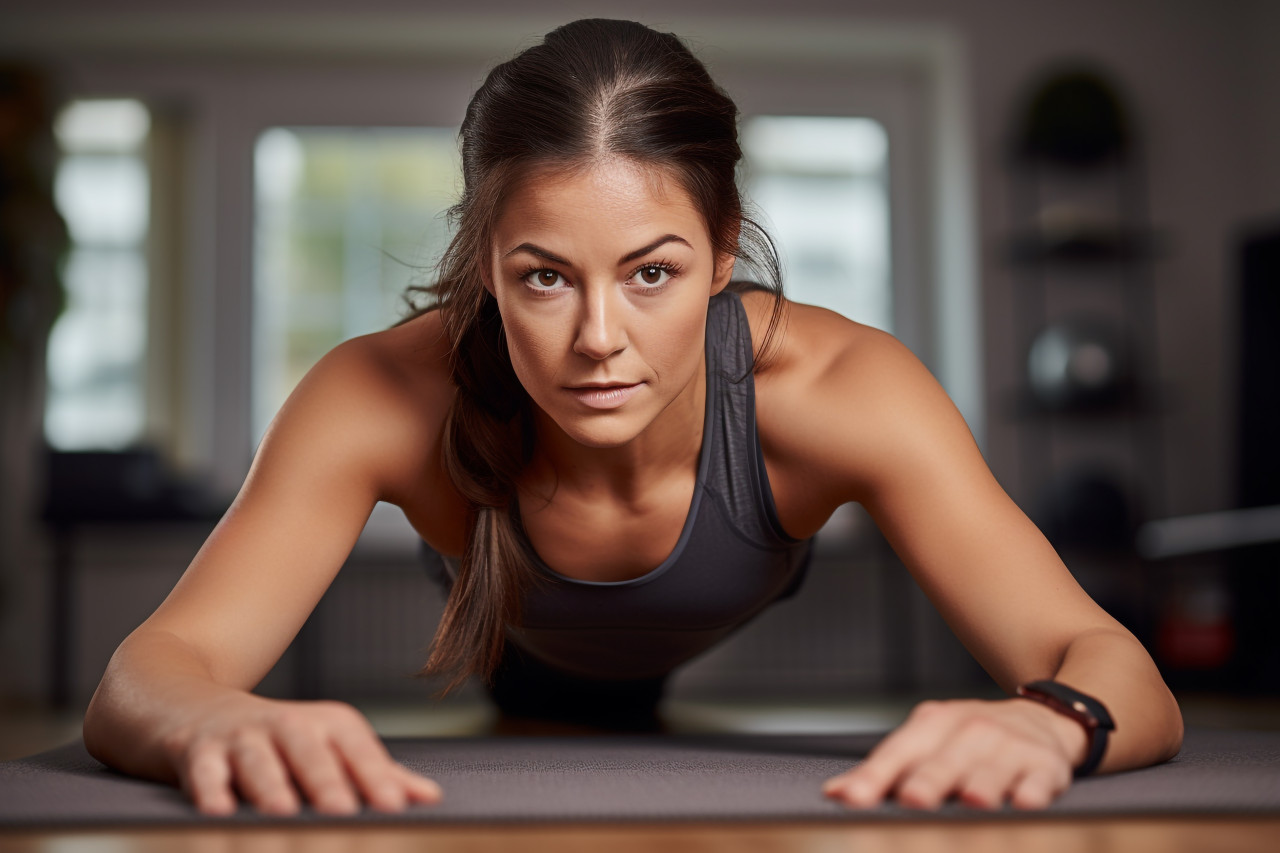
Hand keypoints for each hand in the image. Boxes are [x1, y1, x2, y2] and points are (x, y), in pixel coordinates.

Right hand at [156, 693, 442, 815]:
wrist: (191, 705)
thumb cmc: (276, 739)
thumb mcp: (327, 747)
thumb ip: (376, 773)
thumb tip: (430, 797)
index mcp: (326, 724)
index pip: (357, 748)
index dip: (376, 775)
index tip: (395, 806)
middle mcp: (286, 725)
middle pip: (310, 750)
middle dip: (326, 781)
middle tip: (343, 812)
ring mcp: (240, 736)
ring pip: (258, 760)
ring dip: (271, 786)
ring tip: (283, 812)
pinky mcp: (196, 751)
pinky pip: (203, 770)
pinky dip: (209, 789)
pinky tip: (217, 810)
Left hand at [822, 698, 1087, 810]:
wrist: (1042, 719)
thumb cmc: (969, 740)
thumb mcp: (927, 743)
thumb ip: (883, 771)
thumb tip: (835, 793)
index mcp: (932, 724)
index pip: (897, 751)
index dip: (874, 776)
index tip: (853, 799)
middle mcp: (970, 730)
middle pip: (944, 761)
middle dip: (928, 780)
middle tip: (912, 798)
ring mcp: (1009, 746)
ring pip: (991, 771)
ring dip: (982, 785)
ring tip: (972, 799)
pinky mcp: (1046, 766)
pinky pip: (1038, 780)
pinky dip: (1032, 790)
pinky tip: (1024, 801)